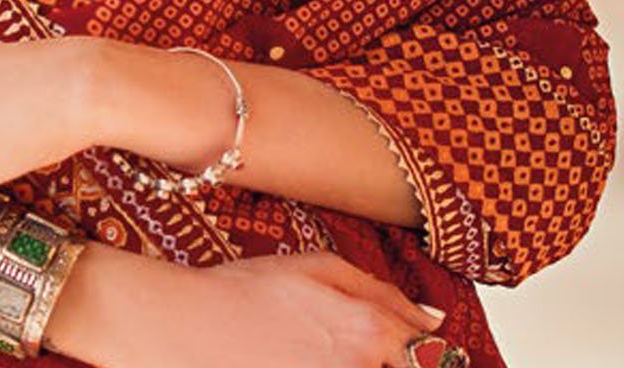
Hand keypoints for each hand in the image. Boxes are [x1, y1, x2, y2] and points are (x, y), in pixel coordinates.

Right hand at [103, 250, 453, 367]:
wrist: (190, 328)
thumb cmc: (249, 291)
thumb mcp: (319, 266)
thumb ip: (383, 292)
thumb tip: (433, 319)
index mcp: (370, 329)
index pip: (430, 351)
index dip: (433, 348)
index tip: (429, 347)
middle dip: (409, 360)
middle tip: (362, 344)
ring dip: (376, 363)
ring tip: (332, 346)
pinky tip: (313, 356)